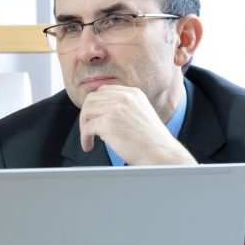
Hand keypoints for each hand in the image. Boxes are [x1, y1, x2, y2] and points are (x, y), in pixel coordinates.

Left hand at [79, 85, 195, 164]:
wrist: (160, 153)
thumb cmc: (151, 140)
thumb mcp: (139, 113)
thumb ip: (123, 107)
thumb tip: (99, 111)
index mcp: (133, 93)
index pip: (103, 91)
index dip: (94, 105)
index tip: (92, 117)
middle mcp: (124, 97)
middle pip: (91, 100)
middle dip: (86, 115)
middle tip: (87, 129)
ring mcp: (115, 108)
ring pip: (86, 112)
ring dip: (83, 127)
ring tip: (88, 139)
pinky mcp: (108, 122)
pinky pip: (86, 128)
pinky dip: (84, 138)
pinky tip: (89, 146)